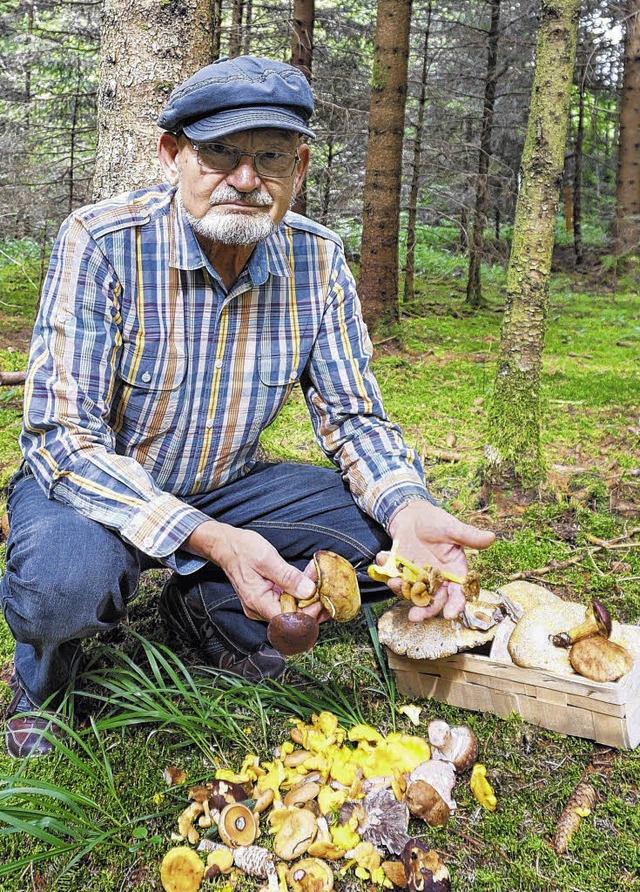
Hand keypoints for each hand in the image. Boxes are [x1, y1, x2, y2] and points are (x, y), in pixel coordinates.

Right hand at [184, 520, 317, 622]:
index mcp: (257, 602)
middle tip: (326, 593)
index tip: (321, 598)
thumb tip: (309, 591)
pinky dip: (299, 596)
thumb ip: (288, 577)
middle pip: (291, 620)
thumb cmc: (243, 550)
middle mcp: (259, 609)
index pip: (287, 620)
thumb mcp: (267, 559)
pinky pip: (286, 603)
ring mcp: (262, 605)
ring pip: (290, 612)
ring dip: (307, 601)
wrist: (226, 545)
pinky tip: (310, 584)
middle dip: (311, 608)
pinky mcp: (266, 599)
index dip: (307, 614)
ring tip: (320, 586)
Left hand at [384, 500, 494, 620]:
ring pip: (413, 594)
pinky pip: (395, 580)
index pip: (459, 593)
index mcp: (454, 572)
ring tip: (393, 580)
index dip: (456, 605)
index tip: (450, 615)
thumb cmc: (436, 522)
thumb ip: (469, 536)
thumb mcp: (452, 527)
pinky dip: (387, 573)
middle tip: (415, 616)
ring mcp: (418, 579)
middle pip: (434, 601)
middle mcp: (437, 580)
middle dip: (425, 610)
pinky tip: (383, 558)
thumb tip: (492, 537)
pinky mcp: (402, 574)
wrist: (412, 516)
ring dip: (402, 592)